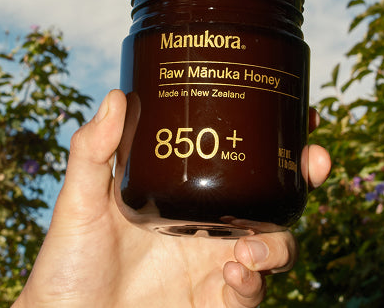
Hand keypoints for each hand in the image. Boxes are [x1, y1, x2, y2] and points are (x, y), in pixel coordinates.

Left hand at [12, 90, 331, 307]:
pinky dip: (253, 282)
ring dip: (277, 240)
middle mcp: (206, 225)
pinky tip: (232, 273)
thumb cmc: (69, 261)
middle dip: (304, 177)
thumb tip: (114, 95)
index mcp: (183, 192)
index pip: (237, 160)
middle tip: (314, 161)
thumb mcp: (79, 200)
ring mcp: (214, 264)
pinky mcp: (215, 301)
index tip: (298, 114)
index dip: (272, 139)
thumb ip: (93, 150)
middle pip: (272, 197)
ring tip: (248, 246)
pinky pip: (253, 292)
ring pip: (275, 244)